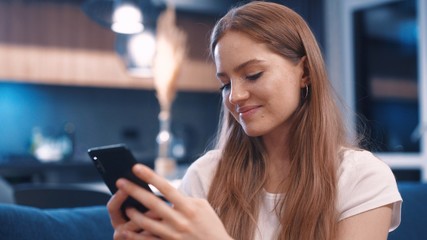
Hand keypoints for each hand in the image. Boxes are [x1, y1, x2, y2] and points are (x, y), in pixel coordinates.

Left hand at [107, 164, 232, 239]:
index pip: (165, 187)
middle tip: (120, 181)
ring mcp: (173, 234)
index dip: (150, 176)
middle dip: (134, 191)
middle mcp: (179, 219)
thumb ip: (185, 198)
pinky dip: (134, 236)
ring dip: (133, 214)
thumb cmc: (211, 225)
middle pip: (151, 203)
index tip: (136, 167)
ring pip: (146, 223)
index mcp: (189, 206)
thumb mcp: (202, 206)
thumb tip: (169, 192)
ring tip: (125, 206)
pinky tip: (125, 230)